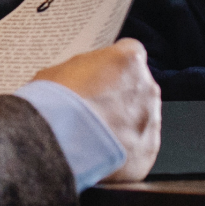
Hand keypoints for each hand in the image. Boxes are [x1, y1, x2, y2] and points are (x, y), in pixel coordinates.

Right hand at [35, 39, 161, 181]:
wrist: (56, 144)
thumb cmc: (54, 105)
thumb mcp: (57, 72)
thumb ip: (81, 72)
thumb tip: (81, 80)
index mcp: (127, 60)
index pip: (131, 53)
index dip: (115, 67)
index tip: (104, 76)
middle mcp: (146, 87)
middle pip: (139, 87)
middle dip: (121, 97)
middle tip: (94, 110)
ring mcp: (150, 120)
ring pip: (142, 118)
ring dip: (124, 124)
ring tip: (94, 135)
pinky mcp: (148, 150)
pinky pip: (139, 146)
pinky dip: (124, 150)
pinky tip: (101, 153)